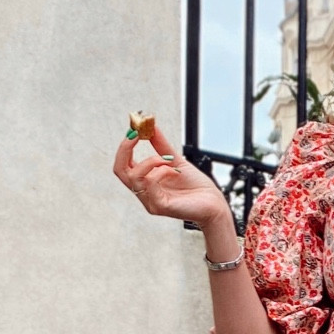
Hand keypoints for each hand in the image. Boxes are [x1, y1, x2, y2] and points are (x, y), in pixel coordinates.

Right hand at [113, 119, 232, 240]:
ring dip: (151, 161)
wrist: (214, 204)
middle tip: (137, 135)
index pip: (123, 164)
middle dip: (125, 149)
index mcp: (146, 181)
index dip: (125, 146)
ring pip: (134, 176)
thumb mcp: (176, 161)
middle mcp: (144, 192)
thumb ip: (161, 146)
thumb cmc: (196, 187)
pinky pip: (150, 183)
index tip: (135, 129)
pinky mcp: (159, 206)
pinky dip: (161, 171)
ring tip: (169, 161)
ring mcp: (150, 201)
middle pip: (119, 171)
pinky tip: (174, 171)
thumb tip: (150, 126)